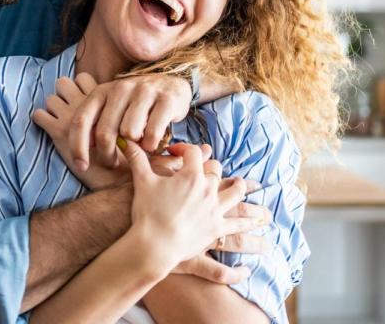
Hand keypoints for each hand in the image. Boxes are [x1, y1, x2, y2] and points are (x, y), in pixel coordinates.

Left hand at [35, 72, 191, 170]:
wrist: (173, 85)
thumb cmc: (136, 105)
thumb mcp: (112, 109)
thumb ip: (95, 123)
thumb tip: (81, 148)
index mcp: (101, 91)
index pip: (81, 120)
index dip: (77, 146)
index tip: (81, 166)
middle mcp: (120, 88)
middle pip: (104, 132)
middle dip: (107, 154)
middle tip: (113, 163)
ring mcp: (144, 91)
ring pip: (129, 133)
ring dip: (134, 147)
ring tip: (138, 147)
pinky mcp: (167, 99)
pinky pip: (152, 132)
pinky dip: (151, 144)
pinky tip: (152, 144)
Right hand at [121, 141, 257, 275]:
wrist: (154, 243)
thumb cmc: (147, 212)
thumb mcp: (141, 181)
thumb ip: (137, 158)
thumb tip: (127, 141)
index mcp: (191, 175)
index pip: (194, 153)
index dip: (184, 149)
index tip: (175, 152)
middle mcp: (208, 190)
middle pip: (216, 171)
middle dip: (213, 167)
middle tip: (212, 167)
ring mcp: (214, 209)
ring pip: (234, 193)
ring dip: (240, 187)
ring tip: (245, 185)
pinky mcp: (216, 229)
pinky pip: (237, 225)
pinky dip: (248, 223)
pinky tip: (258, 222)